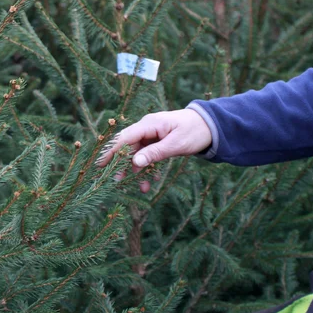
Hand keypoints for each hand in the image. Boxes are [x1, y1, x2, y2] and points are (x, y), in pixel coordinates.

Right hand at [96, 109, 211, 191]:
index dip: (111, 151)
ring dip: (137, 171)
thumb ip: (154, 153)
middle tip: (116, 181)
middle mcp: (147, 128)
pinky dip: (148, 169)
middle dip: (122, 165)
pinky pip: (147, 156)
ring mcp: (152, 135)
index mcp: (149, 124)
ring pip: (137, 154)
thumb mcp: (176, 144)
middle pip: (127, 147)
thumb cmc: (195, 131)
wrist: (212, 126)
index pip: (124, 138)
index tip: (100, 165)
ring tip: (141, 188)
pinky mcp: (157, 142)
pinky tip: (151, 182)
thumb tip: (135, 163)